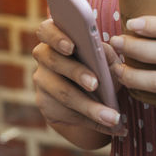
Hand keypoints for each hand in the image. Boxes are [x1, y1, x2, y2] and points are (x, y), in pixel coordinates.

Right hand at [31, 18, 126, 140]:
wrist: (93, 96)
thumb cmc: (100, 67)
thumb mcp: (106, 58)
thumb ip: (105, 53)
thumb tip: (104, 55)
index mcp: (57, 37)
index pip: (47, 30)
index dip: (57, 37)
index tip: (72, 47)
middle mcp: (44, 57)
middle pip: (54, 62)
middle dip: (76, 73)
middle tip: (95, 84)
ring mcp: (42, 82)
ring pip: (62, 94)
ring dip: (90, 107)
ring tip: (113, 117)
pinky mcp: (46, 106)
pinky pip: (68, 114)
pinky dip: (92, 121)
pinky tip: (111, 126)